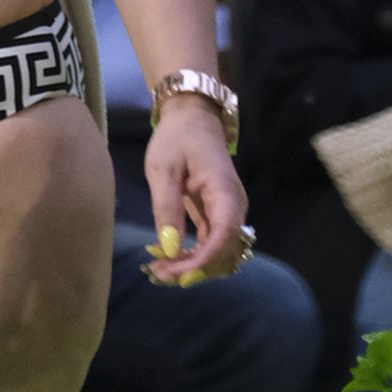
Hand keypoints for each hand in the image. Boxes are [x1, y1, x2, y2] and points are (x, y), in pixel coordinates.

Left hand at [143, 96, 248, 284]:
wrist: (192, 117)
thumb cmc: (177, 138)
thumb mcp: (163, 168)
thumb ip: (167, 208)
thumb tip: (169, 248)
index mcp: (225, 192)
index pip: (224, 236)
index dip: (203, 261)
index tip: (175, 273)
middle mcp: (234, 207)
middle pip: (224, 252)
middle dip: (194, 269)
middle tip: (157, 274)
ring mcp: (228, 213)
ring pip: (219, 253)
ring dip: (193, 267)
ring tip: (159, 270)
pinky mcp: (218, 216)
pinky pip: (211, 245)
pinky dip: (193, 257)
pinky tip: (168, 259)